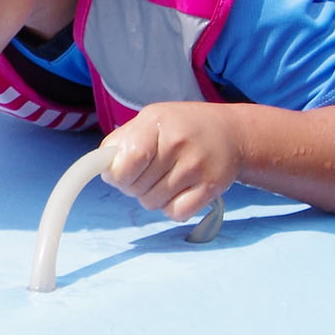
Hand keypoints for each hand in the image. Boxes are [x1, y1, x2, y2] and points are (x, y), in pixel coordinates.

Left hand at [101, 102, 241, 220]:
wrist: (232, 132)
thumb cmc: (181, 127)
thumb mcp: (150, 120)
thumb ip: (122, 141)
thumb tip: (102, 168)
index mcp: (155, 123)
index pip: (126, 161)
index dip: (118, 175)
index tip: (122, 172)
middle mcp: (177, 143)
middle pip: (135, 188)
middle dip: (135, 186)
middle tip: (150, 172)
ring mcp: (196, 166)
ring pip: (153, 203)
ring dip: (153, 197)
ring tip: (167, 178)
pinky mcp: (212, 187)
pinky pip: (176, 214)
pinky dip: (172, 208)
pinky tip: (181, 191)